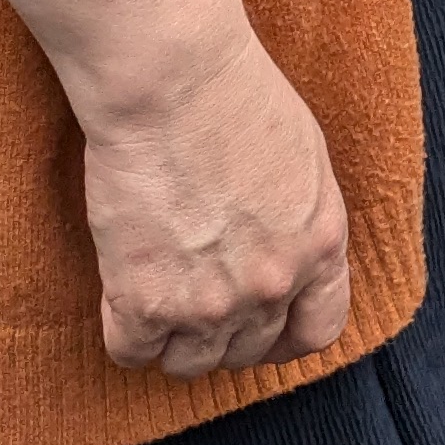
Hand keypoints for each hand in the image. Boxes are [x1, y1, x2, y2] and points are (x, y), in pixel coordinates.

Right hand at [78, 26, 350, 375]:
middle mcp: (272, 285)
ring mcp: (210, 302)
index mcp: (321, 245)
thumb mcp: (304, 158)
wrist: (172, 80)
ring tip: (159, 295)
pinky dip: (125, 332)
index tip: (264, 330)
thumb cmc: (235, 95)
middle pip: (248, 352)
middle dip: (225, 332)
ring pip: (190, 364)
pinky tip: (123, 295)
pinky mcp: (145, 302)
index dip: (286, 336)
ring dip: (174, 337)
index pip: (318, 331)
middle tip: (197, 296)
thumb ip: (301, 222)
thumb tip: (288, 256)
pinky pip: (132, 353)